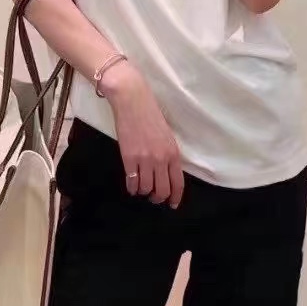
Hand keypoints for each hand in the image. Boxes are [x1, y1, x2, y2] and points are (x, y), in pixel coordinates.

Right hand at [100, 61, 184, 207]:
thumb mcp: (166, 135)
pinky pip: (132, 182)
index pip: (178, 182)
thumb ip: (168, 154)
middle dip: (158, 198)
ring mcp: (145, 159)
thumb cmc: (150, 114)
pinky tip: (131, 186)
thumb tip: (166, 172)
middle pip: (162, 190)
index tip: (172, 204)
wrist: (132, 100)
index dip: (175, 197)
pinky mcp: (129, 158)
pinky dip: (132, 188)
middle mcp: (161, 159)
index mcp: (173, 152)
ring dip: (143, 192)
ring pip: (146, 188)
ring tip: (141, 189)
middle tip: (153, 197)